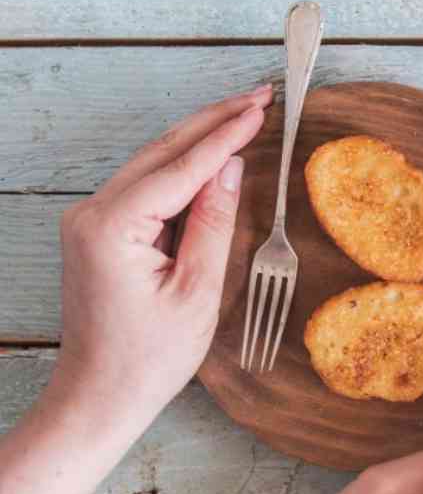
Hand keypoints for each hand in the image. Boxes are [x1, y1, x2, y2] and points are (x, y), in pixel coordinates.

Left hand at [0, 85, 271, 493]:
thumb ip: (214, 223)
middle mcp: (92, 212)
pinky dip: (182, 168)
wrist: (100, 396)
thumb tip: (231, 168)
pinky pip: (146, 187)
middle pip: (161, 151)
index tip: (261, 109)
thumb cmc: (150, 358)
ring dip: (199, 139)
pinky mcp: (99, 231)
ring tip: (243, 115)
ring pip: (152, 163)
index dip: (225, 136)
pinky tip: (213, 156)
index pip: (180, 167)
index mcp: (113, 226)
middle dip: (212, 122)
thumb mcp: (197, 292)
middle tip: (258, 97)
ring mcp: (90, 220)